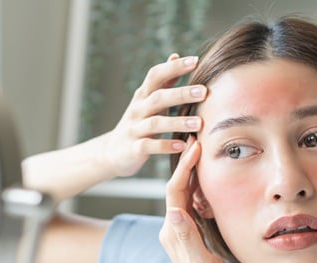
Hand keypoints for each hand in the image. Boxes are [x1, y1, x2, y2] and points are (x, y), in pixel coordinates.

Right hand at [102, 54, 206, 177]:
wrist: (112, 153)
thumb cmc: (138, 123)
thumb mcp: (148, 100)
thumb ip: (163, 81)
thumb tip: (175, 55)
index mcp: (143, 95)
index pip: (156, 75)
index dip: (174, 67)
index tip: (195, 60)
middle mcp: (138, 109)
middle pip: (158, 97)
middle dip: (181, 93)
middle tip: (204, 92)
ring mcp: (134, 129)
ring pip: (155, 123)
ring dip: (177, 122)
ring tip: (198, 123)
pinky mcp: (134, 149)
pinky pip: (149, 146)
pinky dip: (165, 146)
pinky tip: (182, 146)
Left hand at [159, 137, 238, 262]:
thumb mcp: (201, 262)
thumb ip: (187, 237)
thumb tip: (174, 211)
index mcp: (173, 232)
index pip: (175, 191)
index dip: (185, 167)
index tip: (195, 146)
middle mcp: (173, 229)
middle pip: (178, 189)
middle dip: (187, 164)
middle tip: (197, 139)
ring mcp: (181, 231)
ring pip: (185, 195)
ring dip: (194, 174)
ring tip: (203, 152)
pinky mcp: (191, 235)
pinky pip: (193, 206)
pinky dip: (201, 189)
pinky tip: (210, 180)